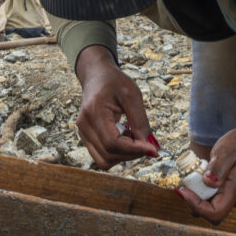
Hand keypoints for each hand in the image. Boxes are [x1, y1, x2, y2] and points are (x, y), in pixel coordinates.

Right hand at [74, 46, 159, 168]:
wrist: (96, 76)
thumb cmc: (114, 82)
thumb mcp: (132, 95)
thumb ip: (140, 122)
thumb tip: (150, 146)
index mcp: (93, 112)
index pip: (112, 143)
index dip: (134, 149)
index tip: (153, 148)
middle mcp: (84, 126)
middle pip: (109, 154)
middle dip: (132, 153)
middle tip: (147, 141)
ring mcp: (82, 133)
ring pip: (105, 160)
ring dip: (124, 154)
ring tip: (134, 136)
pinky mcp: (86, 138)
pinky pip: (102, 156)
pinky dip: (117, 153)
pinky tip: (125, 137)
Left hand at [176, 108, 235, 223]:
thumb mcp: (226, 151)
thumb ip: (217, 168)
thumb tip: (207, 182)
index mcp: (235, 190)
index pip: (215, 213)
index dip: (196, 206)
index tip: (184, 190)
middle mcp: (235, 198)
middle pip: (210, 212)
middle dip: (194, 200)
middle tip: (185, 182)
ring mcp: (233, 195)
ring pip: (210, 205)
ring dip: (197, 194)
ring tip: (193, 175)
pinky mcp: (229, 191)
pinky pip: (212, 196)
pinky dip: (202, 189)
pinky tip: (201, 174)